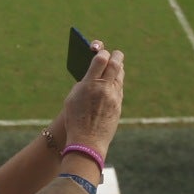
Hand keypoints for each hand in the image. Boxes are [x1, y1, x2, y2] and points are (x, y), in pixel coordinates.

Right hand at [57, 44, 124, 158]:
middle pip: (115, 63)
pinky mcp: (118, 105)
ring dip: (118, 68)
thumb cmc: (75, 119)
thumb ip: (84, 82)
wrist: (87, 141)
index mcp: (89, 84)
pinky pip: (120, 88)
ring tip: (114, 66)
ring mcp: (113, 96)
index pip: (101, 58)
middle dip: (115, 55)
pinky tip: (113, 82)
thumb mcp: (73, 97)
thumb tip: (94, 72)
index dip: (102, 52)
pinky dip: (117, 82)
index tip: (100, 52)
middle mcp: (104, 88)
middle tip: (113, 54)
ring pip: (120, 75)